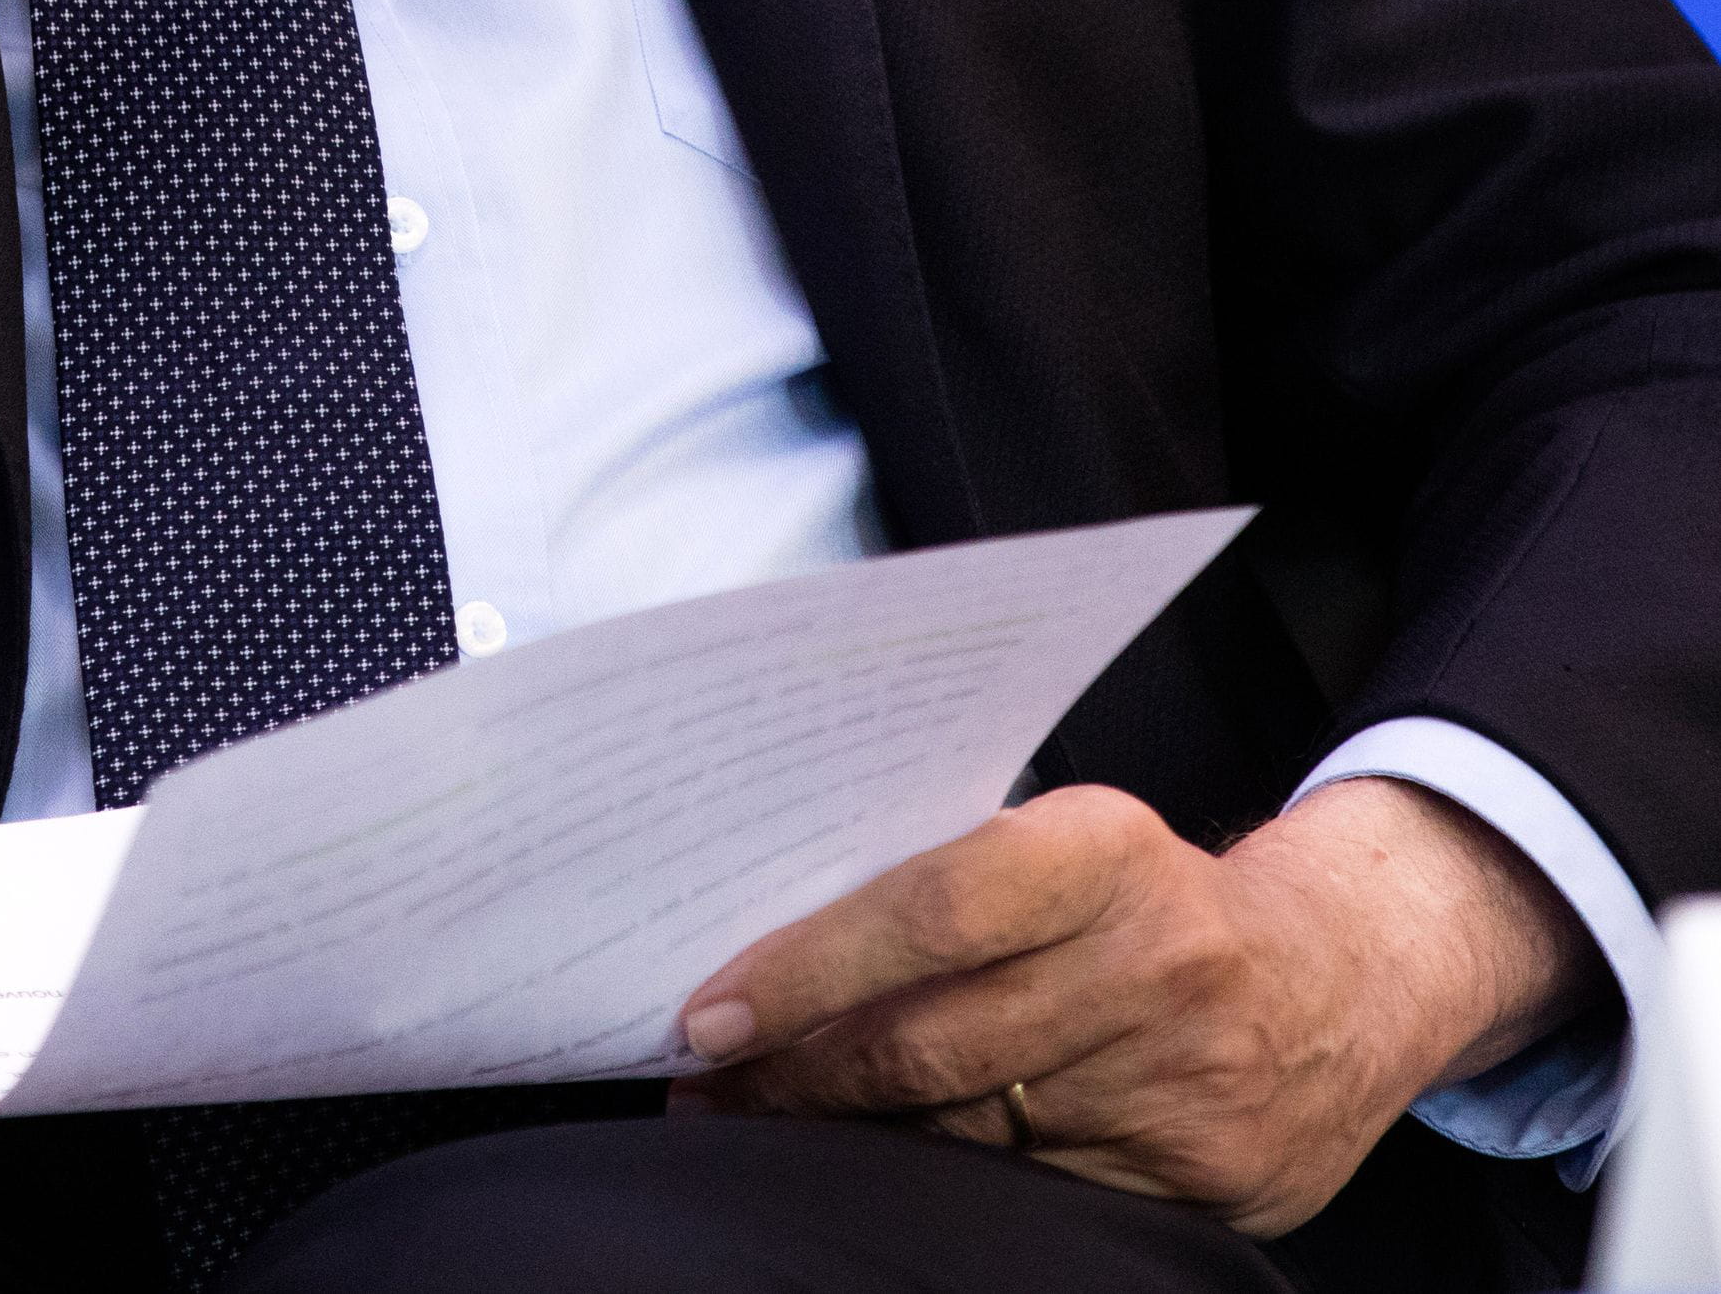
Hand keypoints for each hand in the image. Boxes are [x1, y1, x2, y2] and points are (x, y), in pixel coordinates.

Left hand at [670, 775, 1602, 1238]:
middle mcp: (1149, 969)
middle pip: (932, 1045)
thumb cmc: (1159, 896)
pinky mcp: (1192, 1186)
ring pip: (965, 1137)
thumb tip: (781, 932)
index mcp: (1104, 852)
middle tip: (706, 1083)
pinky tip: (876, 1173)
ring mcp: (1175, 1091)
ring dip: (846, 1140)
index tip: (710, 1013)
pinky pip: (1027, 1199)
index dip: (810, 969)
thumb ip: (958, 876)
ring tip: (759, 1123)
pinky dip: (938, 1190)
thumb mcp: (1076, 843)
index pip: (929, 909)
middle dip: (796, 1076)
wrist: (1338, 982)